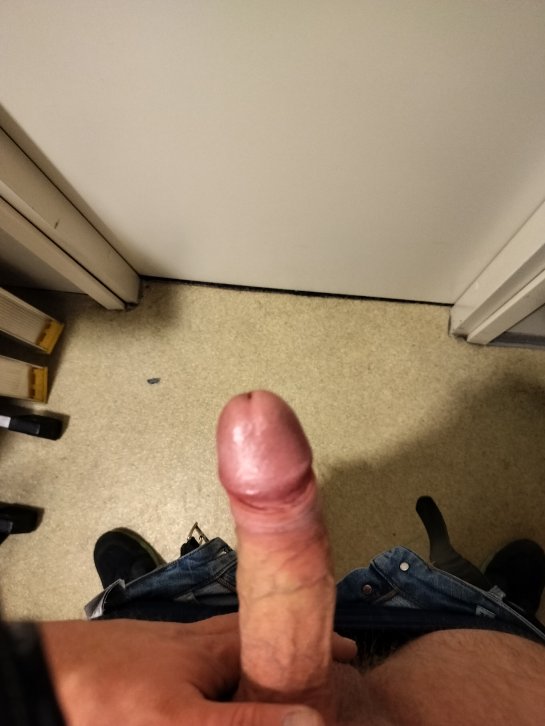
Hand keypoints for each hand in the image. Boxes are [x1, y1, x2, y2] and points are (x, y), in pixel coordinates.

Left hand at [40, 613, 356, 724]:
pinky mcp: (155, 667)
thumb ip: (244, 725)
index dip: (314, 646)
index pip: (279, 640)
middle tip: (324, 663)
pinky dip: (226, 677)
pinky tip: (220, 691)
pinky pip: (204, 667)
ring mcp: (175, 653)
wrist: (42, 673)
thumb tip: (311, 720)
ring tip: (282, 682)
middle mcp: (198, 643)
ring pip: (231, 655)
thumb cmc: (103, 690)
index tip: (347, 651)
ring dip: (261, 665)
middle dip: (293, 653)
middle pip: (259, 642)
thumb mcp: (179, 718)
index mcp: (213, 648)